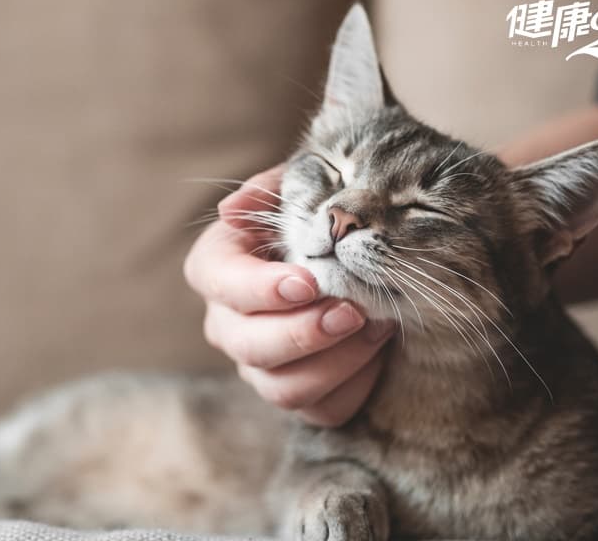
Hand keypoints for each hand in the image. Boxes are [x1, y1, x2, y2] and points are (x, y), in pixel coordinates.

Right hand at [184, 165, 397, 426]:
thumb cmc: (320, 215)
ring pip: (282, 388)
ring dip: (335, 362)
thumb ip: (270, 188)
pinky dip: (355, 385)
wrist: (362, 253)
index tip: (308, 282)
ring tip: (377, 326)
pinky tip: (379, 352)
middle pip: (248, 345)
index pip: (218, 283)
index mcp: (218, 267)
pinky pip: (321, 410)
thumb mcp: (300, 187)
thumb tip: (230, 210)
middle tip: (352, 312)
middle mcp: (228, 323)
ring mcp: (259, 367)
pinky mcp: (298, 395)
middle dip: (303, 333)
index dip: (258, 288)